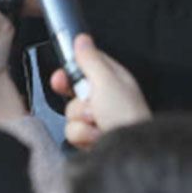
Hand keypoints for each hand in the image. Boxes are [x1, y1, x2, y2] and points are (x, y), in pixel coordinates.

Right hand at [49, 35, 148, 149]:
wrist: (130, 153)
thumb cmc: (127, 116)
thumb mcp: (107, 81)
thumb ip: (91, 60)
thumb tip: (82, 38)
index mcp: (113, 80)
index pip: (86, 65)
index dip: (71, 71)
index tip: (61, 78)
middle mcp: (105, 99)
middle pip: (74, 91)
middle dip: (78, 102)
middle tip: (89, 106)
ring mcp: (99, 120)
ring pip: (71, 113)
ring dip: (82, 120)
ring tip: (98, 125)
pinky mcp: (92, 139)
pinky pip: (73, 132)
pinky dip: (83, 135)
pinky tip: (97, 138)